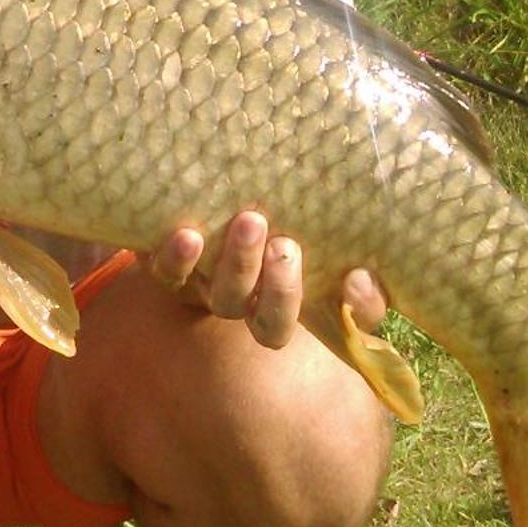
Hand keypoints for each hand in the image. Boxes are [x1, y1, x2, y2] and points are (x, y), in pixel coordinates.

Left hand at [147, 210, 386, 350]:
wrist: (231, 197)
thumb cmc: (294, 235)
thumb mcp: (336, 262)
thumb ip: (361, 289)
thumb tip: (358, 280)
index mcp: (271, 308)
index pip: (278, 329)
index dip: (297, 307)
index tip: (335, 275)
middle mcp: (234, 301)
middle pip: (247, 311)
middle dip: (274, 285)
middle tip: (286, 244)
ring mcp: (200, 283)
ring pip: (213, 292)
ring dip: (235, 263)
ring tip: (251, 222)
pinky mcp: (170, 262)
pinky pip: (166, 272)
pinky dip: (173, 258)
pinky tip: (187, 234)